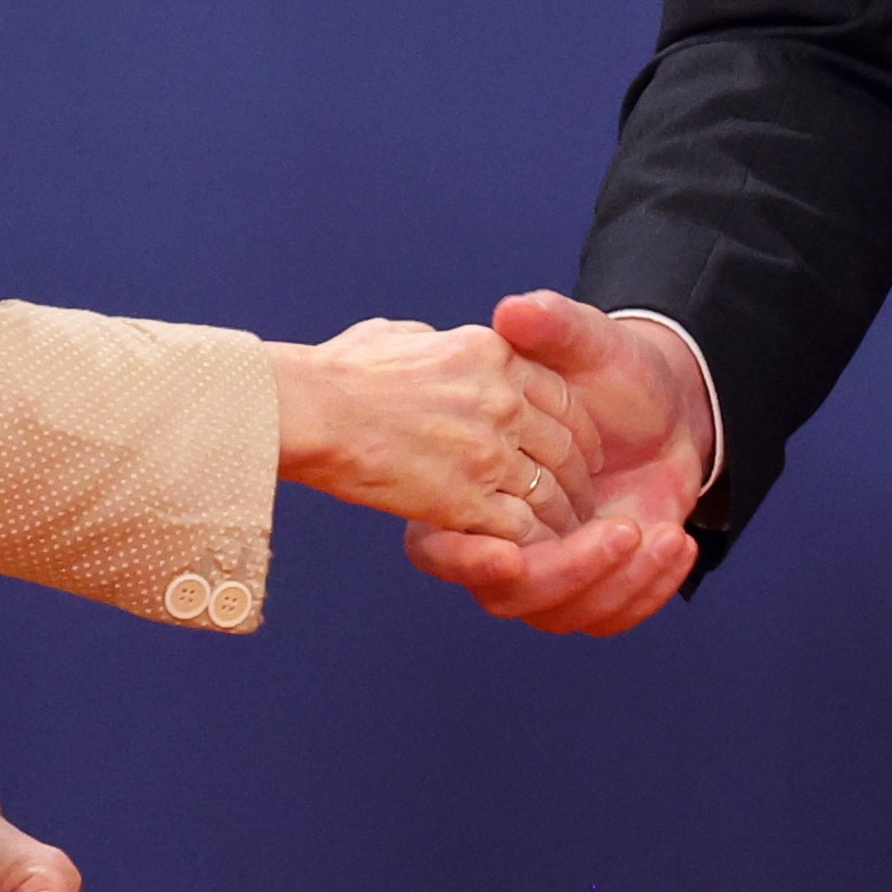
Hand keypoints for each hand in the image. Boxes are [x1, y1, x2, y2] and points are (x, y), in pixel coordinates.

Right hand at [266, 317, 596, 539]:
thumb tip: (434, 348)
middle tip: (582, 502)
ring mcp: (486, 449)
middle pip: (567, 446)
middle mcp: (501, 398)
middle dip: (579, 479)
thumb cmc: (339, 371)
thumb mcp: (403, 335)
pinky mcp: (463, 496)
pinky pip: (520, 528)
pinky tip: (532, 557)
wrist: (310, 407)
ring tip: (564, 537)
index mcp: (491, 354)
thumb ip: (435, 344)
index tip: (581, 453)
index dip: (580, 431)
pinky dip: (533, 546)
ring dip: (562, 519)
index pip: (562, 396)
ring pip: (550, 491)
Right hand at [406, 293, 708, 635]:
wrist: (665, 406)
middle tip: (624, 528)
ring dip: (616, 582)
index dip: (465, 558)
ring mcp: (547, 572)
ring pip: (562, 612)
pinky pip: (610, 617)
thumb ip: (550, 327)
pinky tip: (675, 542)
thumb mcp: (587, 341)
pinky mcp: (593, 588)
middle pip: (509, 594)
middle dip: (567, 571)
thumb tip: (515, 311)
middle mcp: (498, 542)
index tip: (508, 552)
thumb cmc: (610, 371)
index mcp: (467, 489)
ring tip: (661, 532)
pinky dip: (647, 590)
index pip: (438, 547)